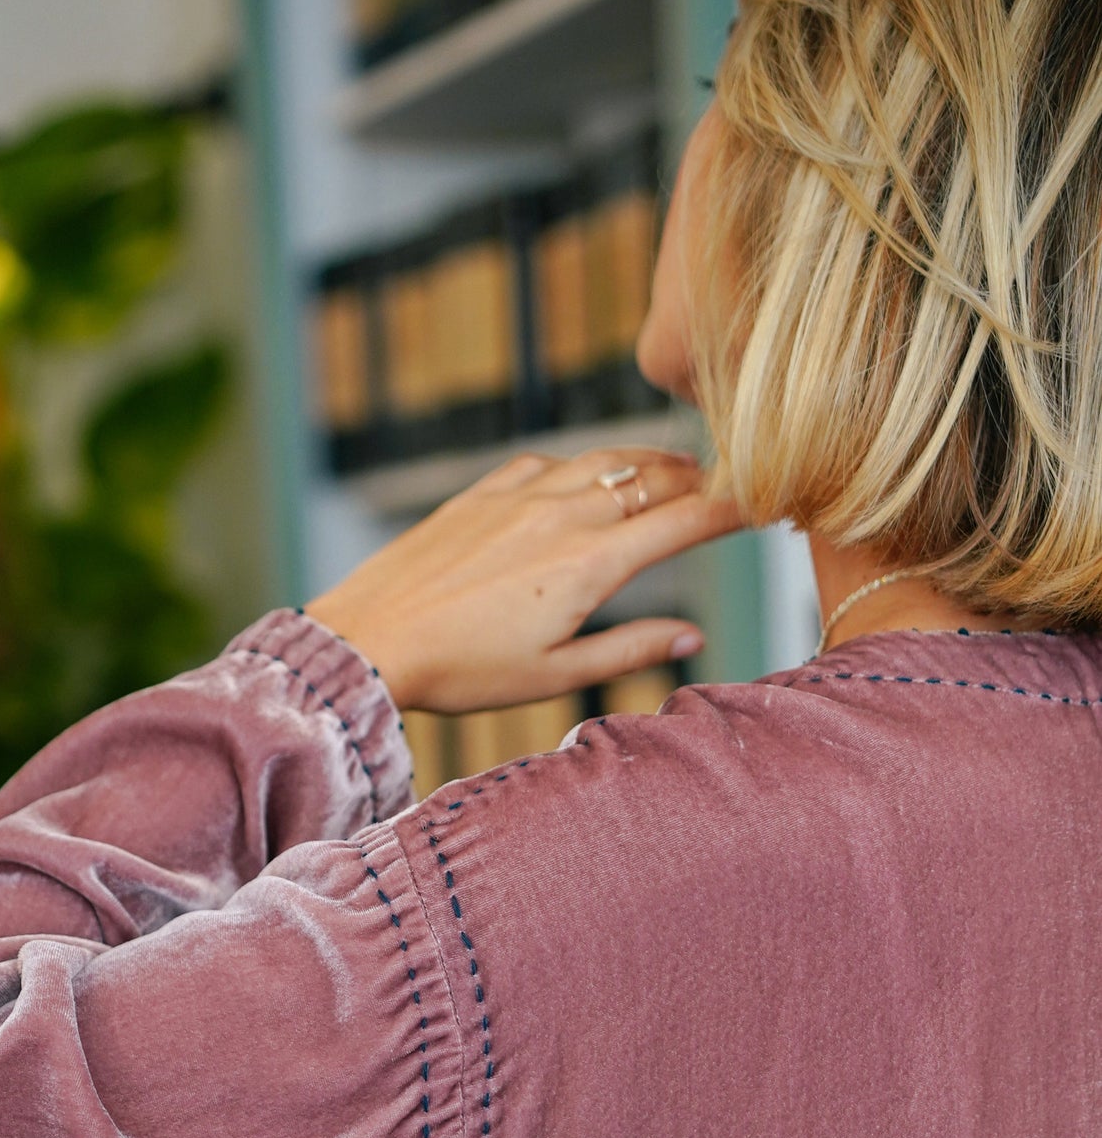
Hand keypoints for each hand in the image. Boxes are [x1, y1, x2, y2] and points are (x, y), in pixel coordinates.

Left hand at [306, 446, 744, 713]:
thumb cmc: (461, 671)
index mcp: (591, 564)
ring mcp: (521, 495)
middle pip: (654, 478)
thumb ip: (629, 652)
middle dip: (700, 479)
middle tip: (727, 486)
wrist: (370, 638)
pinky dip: (585, 464)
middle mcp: (564, 514)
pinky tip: (588, 477)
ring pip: (605, 460)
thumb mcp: (555, 677)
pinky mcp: (484, 491)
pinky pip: (551, 461)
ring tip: (672, 475)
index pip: (686, 520)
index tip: (767, 505)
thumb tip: (691, 638)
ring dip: (648, 464)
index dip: (736, 508)